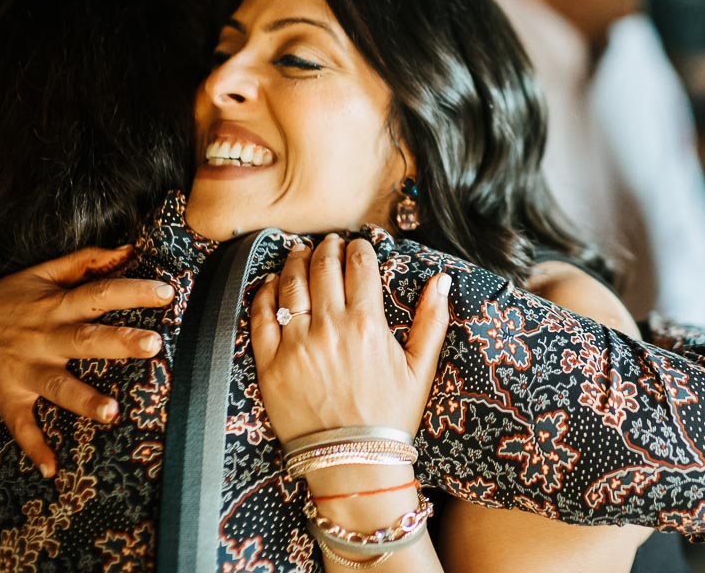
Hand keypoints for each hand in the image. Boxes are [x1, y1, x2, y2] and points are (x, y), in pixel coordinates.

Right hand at [0, 245, 174, 476]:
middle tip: (155, 345)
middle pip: (86, 339)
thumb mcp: (38, 274)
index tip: (168, 292)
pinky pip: (21, 428)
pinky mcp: (5, 399)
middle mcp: (42, 338)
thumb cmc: (0, 301)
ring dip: (84, 400)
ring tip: (112, 413)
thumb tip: (130, 248)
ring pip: (58, 386)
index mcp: (55, 306)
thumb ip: (84, 261)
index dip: (133, 292)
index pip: (100, 293)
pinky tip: (52, 469)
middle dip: (120, 342)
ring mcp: (23, 371)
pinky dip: (35, 448)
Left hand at [251, 234, 449, 442]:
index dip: (358, 247)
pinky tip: (271, 284)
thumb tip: (442, 280)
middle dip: (327, 247)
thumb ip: (432, 320)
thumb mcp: (420, 369)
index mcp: (368, 324)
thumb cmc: (390, 417)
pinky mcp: (270, 364)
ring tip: (301, 254)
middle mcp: (330, 328)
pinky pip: (261, 317)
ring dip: (296, 261)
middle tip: (328, 242)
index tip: (357, 244)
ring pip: (291, 284)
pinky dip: (265, 294)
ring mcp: (296, 345)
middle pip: (323, 267)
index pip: (359, 265)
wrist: (353, 462)